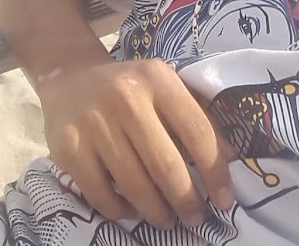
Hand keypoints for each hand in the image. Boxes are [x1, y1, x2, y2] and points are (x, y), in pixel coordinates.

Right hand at [39, 57, 234, 228]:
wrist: (70, 79)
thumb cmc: (130, 88)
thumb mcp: (165, 87)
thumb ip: (198, 115)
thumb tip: (230, 157)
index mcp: (157, 79)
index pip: (197, 131)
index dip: (215, 170)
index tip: (225, 200)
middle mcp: (126, 97)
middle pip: (166, 165)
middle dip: (187, 200)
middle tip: (196, 218)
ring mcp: (94, 123)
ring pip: (135, 185)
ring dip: (157, 212)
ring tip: (167, 219)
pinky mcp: (68, 148)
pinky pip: (102, 195)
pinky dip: (121, 210)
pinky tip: (132, 210)